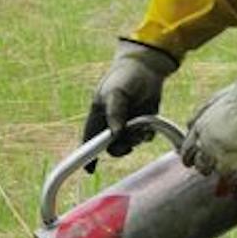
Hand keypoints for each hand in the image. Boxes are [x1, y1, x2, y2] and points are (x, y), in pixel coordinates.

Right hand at [83, 39, 178, 156]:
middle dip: (121, 147)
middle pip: (112, 146)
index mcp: (98, 115)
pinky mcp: (143, 122)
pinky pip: (144, 138)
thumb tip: (115, 135)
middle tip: (129, 143)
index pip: (90, 139)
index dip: (88, 155)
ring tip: (141, 125)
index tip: (89, 170)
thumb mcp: (116, 93)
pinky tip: (148, 122)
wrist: (147, 67)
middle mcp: (111, 122)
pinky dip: (147, 134)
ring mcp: (128, 123)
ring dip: (136, 139)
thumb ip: (114, 113)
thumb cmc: (125, 77)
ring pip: (129, 143)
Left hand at [180, 68, 236, 180]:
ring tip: (234, 160)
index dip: (190, 158)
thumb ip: (197, 119)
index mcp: (199, 135)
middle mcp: (210, 150)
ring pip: (221, 174)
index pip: (187, 155)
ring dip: (225, 168)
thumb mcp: (209, 104)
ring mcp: (228, 160)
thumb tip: (190, 128)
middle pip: (202, 168)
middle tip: (216, 159)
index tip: (194, 159)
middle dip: (206, 164)